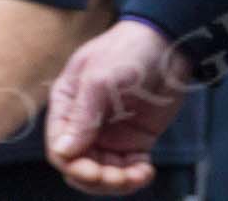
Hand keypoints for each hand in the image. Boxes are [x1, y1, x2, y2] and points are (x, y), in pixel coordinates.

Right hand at [45, 19, 193, 194]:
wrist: (168, 45)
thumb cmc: (128, 51)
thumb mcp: (101, 79)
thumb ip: (82, 116)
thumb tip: (62, 152)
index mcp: (67, 105)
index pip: (59, 147)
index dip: (73, 165)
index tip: (94, 172)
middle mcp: (84, 124)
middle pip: (79, 166)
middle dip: (97, 179)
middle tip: (120, 177)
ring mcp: (109, 134)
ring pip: (103, 173)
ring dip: (118, 182)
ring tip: (139, 174)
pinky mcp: (133, 140)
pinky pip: (127, 169)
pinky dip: (135, 177)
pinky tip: (147, 171)